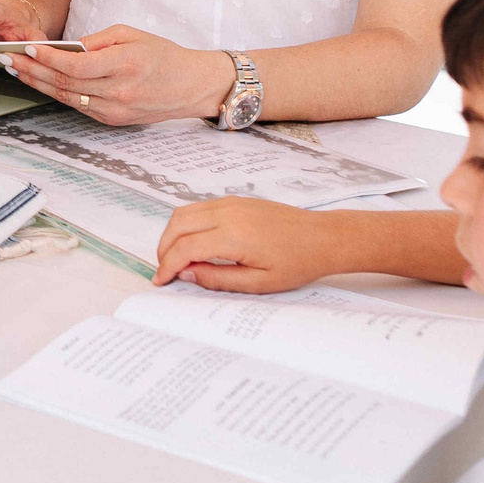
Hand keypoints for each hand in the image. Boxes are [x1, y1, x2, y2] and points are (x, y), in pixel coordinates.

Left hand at [0, 24, 231, 124]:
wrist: (191, 86)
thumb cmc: (162, 54)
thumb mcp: (131, 34)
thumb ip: (97, 41)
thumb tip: (67, 47)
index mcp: (124, 66)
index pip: (75, 66)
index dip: (48, 58)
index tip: (28, 47)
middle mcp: (118, 92)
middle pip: (65, 84)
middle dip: (32, 71)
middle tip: (7, 59)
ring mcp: (115, 110)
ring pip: (67, 98)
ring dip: (38, 84)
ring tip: (17, 70)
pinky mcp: (113, 120)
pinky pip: (79, 107)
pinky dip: (58, 94)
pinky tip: (41, 83)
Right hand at [152, 198, 339, 292]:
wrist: (323, 237)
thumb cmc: (297, 263)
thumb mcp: (258, 283)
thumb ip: (217, 279)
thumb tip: (185, 275)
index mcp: (233, 235)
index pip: (185, 248)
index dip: (167, 265)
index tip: (160, 281)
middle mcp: (227, 212)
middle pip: (177, 225)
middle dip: (164, 249)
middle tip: (165, 271)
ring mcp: (230, 202)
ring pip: (184, 212)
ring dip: (172, 235)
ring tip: (176, 259)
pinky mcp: (235, 200)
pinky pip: (199, 208)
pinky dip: (186, 225)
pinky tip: (194, 244)